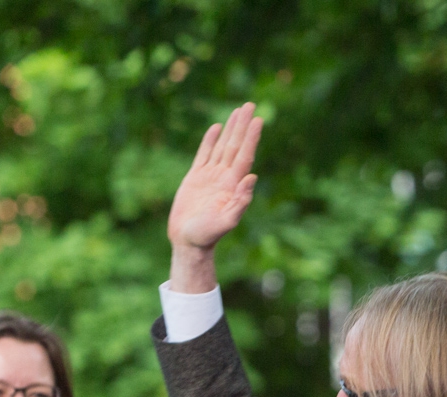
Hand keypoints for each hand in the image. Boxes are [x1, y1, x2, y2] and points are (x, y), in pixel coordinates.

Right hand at [168, 103, 262, 257]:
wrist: (188, 242)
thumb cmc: (207, 236)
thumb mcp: (227, 222)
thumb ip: (241, 201)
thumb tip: (253, 176)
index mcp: (233, 185)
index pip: (244, 156)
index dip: (251, 137)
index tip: (258, 120)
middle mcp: (224, 177)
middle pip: (236, 146)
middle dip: (243, 126)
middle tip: (250, 105)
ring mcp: (210, 176)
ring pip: (222, 146)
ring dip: (231, 128)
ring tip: (238, 111)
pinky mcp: (196, 177)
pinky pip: (204, 154)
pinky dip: (210, 140)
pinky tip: (217, 128)